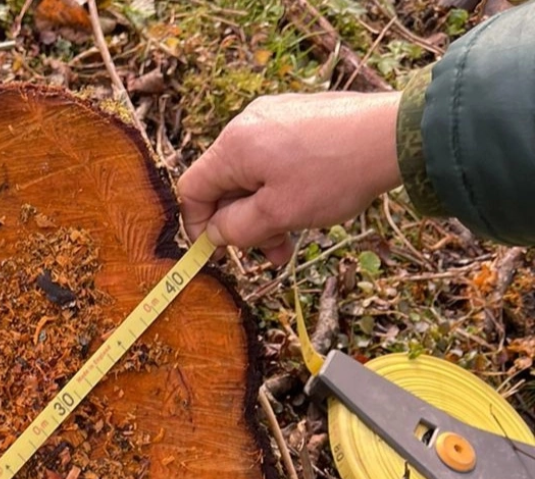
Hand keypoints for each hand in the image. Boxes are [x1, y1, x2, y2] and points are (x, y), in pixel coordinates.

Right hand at [177, 92, 402, 263]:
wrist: (396, 134)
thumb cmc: (334, 175)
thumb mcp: (277, 215)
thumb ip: (235, 229)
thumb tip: (215, 233)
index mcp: (233, 145)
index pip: (192, 189)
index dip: (197, 225)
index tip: (217, 252)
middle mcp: (248, 123)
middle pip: (225, 184)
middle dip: (242, 223)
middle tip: (270, 252)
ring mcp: (276, 116)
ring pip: (253, 176)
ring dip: (266, 212)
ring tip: (292, 239)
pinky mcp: (300, 116)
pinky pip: (275, 160)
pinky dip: (283, 189)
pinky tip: (308, 206)